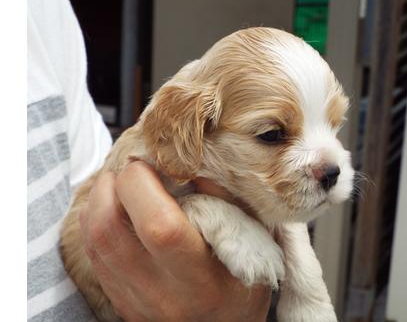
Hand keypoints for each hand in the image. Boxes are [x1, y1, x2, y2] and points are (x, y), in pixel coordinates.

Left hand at [79, 161, 270, 320]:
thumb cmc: (244, 288)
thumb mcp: (255, 246)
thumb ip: (229, 203)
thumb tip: (191, 165)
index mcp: (199, 280)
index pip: (158, 226)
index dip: (144, 184)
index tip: (151, 162)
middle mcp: (159, 293)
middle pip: (110, 230)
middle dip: (112, 185)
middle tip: (131, 166)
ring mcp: (133, 300)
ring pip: (94, 241)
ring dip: (99, 200)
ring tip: (119, 181)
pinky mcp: (120, 300)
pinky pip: (93, 255)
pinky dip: (96, 221)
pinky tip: (115, 207)